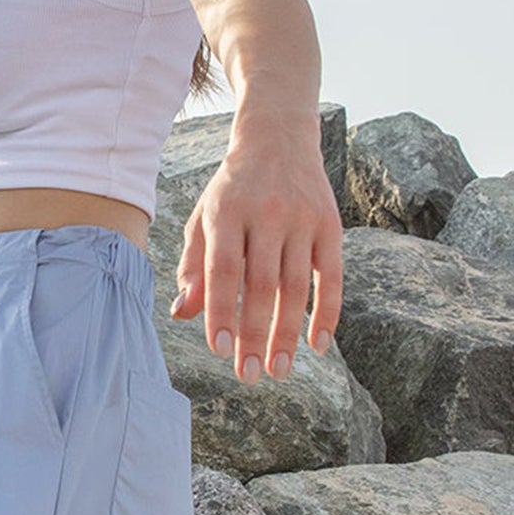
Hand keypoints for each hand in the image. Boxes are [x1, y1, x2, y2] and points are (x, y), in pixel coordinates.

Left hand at [169, 128, 342, 382]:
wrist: (277, 138)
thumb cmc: (231, 190)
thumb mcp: (203, 217)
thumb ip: (193, 265)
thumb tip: (182, 313)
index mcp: (226, 212)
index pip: (223, 270)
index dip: (221, 311)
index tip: (219, 350)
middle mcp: (265, 214)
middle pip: (261, 285)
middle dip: (254, 335)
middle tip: (250, 376)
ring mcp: (301, 219)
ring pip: (295, 286)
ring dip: (287, 334)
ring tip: (279, 371)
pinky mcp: (330, 224)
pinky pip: (331, 276)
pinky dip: (327, 313)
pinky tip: (317, 344)